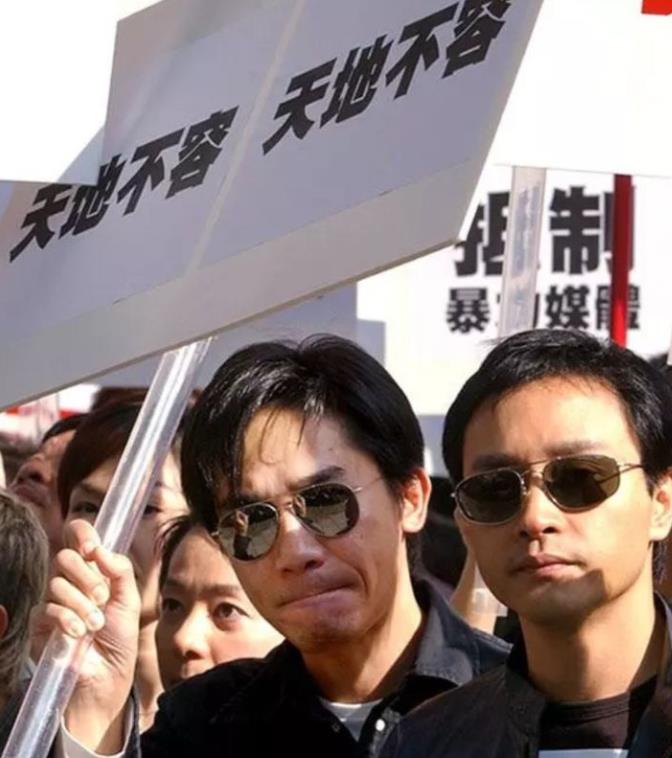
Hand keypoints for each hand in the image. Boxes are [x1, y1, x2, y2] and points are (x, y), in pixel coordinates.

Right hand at [43, 519, 139, 752]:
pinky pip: (46, 609)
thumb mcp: (129, 601)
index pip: (78, 536)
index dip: (81, 533)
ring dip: (81, 604)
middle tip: (102, 598)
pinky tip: (79, 633)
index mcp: (94, 570)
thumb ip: (120, 571)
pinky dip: (66, 619)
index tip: (92, 548)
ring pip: (56, 583)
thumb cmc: (119, 639)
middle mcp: (72, 581)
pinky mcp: (41, 625)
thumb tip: (100, 550)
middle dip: (86, 576)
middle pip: (64, 557)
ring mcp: (55, 602)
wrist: (107, 678)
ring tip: (96, 625)